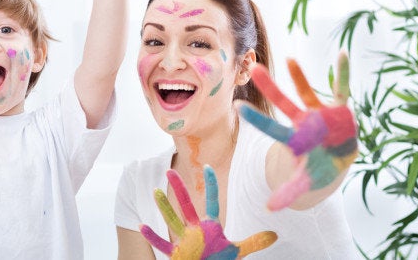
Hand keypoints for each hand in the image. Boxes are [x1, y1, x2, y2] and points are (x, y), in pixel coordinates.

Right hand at [140, 166, 276, 258]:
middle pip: (186, 205)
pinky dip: (152, 236)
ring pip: (172, 220)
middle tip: (169, 170)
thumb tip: (275, 235)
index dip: (211, 184)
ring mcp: (184, 239)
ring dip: (164, 207)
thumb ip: (253, 242)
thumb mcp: (236, 252)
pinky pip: (162, 244)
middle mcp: (195, 229)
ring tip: (154, 191)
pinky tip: (142, 225)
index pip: (211, 201)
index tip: (208, 166)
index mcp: (210, 226)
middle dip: (179, 189)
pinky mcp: (176, 253)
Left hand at [238, 51, 357, 210]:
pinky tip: (342, 53)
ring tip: (289, 59)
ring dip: (300, 77)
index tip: (237, 105)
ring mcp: (319, 112)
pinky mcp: (339, 108)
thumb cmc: (317, 169)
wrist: (337, 159)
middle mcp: (302, 121)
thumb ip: (288, 192)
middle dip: (270, 87)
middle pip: (283, 103)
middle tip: (253, 69)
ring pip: (307, 92)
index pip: (270, 127)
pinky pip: (341, 88)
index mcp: (292, 138)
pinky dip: (342, 73)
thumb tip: (270, 209)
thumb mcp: (304, 181)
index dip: (256, 119)